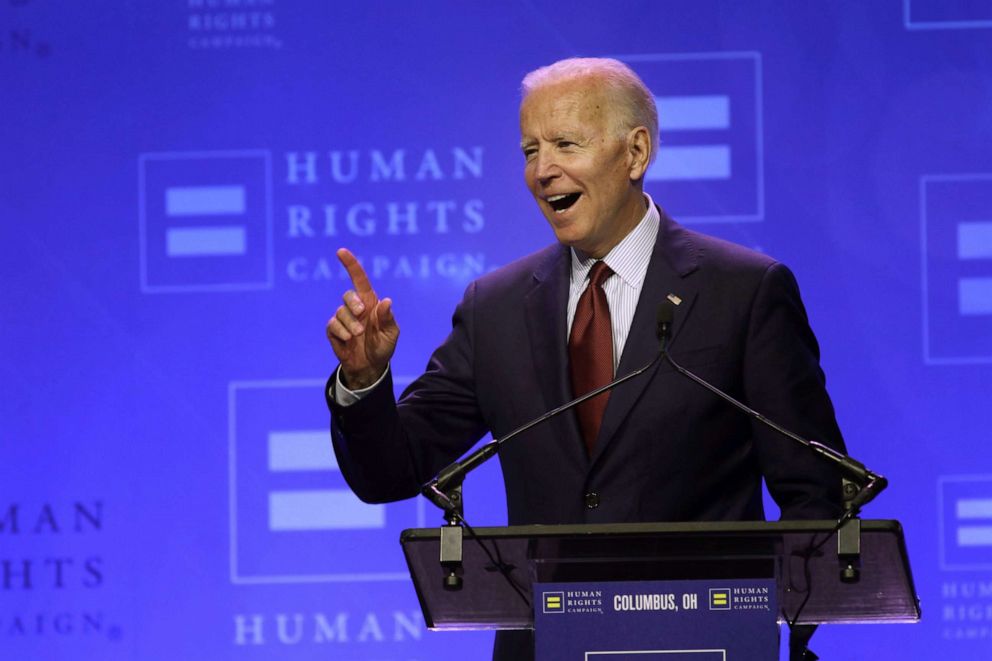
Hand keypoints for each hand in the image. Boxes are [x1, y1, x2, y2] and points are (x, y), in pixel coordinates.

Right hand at [325, 248, 399, 388]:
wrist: (370, 367)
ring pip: (340, 312)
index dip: (351, 265)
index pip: (359, 280)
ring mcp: (344, 319)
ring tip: (358, 336)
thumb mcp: (391, 334)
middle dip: (353, 303)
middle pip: (347, 295)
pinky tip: (348, 341)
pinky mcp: (334, 331)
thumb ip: (387, 319)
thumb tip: (386, 301)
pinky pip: (332, 325)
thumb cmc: (383, 347)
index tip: (341, 251)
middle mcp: (356, 308)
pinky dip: (341, 332)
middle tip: (362, 314)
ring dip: (350, 324)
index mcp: (371, 303)